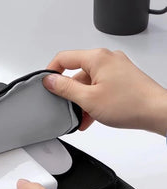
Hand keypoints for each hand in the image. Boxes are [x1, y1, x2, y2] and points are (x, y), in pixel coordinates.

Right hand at [42, 48, 166, 134]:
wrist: (155, 112)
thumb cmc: (129, 104)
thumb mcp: (88, 99)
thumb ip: (65, 89)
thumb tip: (49, 81)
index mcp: (97, 58)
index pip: (63, 58)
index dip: (50, 72)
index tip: (45, 85)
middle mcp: (106, 59)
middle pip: (76, 73)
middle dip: (69, 94)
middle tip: (68, 108)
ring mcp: (115, 69)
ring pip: (87, 84)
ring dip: (81, 101)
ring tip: (83, 117)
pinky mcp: (121, 79)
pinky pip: (99, 88)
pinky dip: (92, 101)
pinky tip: (91, 116)